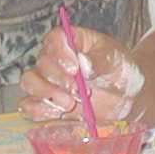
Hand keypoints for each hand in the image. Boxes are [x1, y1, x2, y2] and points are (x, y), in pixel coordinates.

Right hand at [20, 25, 144, 123]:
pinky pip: (29, 105)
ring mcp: (47, 81)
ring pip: (29, 82)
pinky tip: (57, 114)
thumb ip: (100, 60)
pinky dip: (38, 110)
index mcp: (71, 41)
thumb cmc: (119, 70)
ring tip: (69, 104)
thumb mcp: (115, 60)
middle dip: (58, 79)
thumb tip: (83, 63)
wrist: (125, 96)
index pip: (54, 39)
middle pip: (41, 63)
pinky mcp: (46, 103)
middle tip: (78, 91)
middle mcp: (54, 58)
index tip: (75, 68)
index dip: (60, 53)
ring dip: (46, 94)